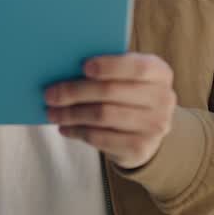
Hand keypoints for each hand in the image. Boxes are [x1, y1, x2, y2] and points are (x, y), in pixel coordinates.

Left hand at [45, 53, 176, 169]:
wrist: (147, 131)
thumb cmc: (128, 94)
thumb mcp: (127, 77)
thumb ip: (108, 69)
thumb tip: (65, 66)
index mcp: (160, 73)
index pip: (137, 67)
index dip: (109, 66)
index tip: (83, 67)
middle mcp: (163, 99)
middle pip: (112, 92)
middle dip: (76, 92)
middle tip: (50, 94)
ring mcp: (154, 126)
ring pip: (103, 116)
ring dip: (72, 114)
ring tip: (52, 112)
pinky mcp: (140, 148)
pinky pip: (101, 138)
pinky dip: (78, 132)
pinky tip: (65, 128)